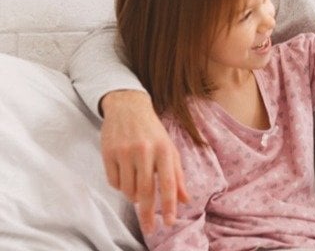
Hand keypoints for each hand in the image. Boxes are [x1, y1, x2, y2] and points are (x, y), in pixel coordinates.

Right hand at [100, 90, 188, 233]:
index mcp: (164, 150)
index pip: (167, 184)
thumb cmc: (153, 131)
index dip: (168, 205)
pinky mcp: (108, 153)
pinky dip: (120, 186)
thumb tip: (185, 200)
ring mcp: (125, 152)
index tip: (169, 223)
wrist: (128, 107)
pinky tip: (125, 174)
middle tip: (150, 228)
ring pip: (128, 190)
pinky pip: (114, 182)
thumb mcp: (170, 149)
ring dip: (133, 196)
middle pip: (145, 191)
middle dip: (148, 214)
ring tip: (137, 185)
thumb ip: (177, 175)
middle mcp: (145, 151)